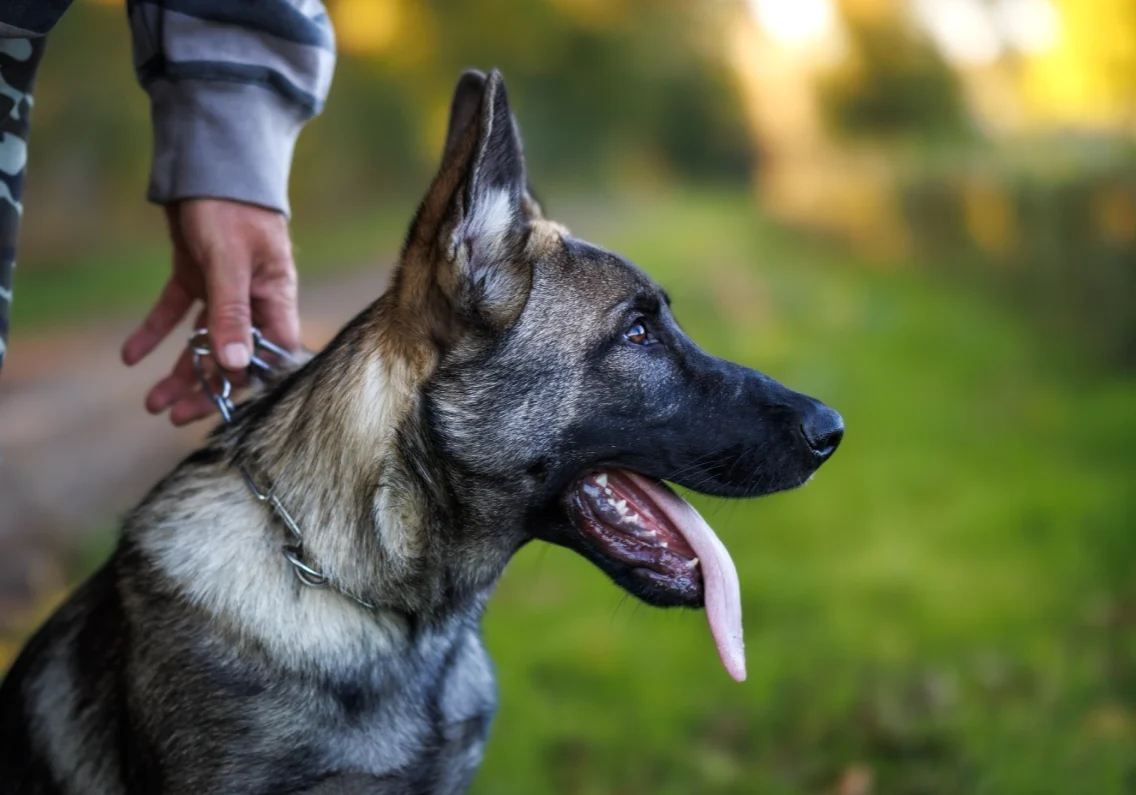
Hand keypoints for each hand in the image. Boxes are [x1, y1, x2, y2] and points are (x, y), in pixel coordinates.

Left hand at [121, 199, 299, 425]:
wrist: (207, 159)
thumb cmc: (231, 206)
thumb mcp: (230, 261)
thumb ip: (232, 313)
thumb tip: (234, 364)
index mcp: (275, 297)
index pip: (270, 354)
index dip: (249, 381)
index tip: (223, 405)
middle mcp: (252, 300)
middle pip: (232, 356)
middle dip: (205, 387)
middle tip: (175, 417)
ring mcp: (223, 289)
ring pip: (203, 342)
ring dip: (179, 372)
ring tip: (152, 403)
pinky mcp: (195, 275)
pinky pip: (176, 313)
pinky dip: (155, 333)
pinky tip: (131, 356)